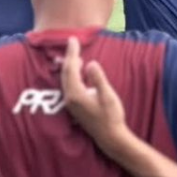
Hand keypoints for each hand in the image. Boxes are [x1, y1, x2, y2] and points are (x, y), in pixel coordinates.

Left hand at [60, 37, 129, 158]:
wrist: (110, 136)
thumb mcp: (107, 95)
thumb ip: (98, 78)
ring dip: (69, 66)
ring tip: (73, 54)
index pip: (71, 68)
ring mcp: (70, 103)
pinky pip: (69, 85)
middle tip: (72, 42)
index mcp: (76, 93)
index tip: (73, 39)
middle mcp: (69, 98)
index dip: (72, 52)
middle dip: (69, 56)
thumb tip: (91, 63)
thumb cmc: (111, 116)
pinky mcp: (74, 106)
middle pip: (65, 72)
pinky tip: (78, 72)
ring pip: (66, 79)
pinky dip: (72, 75)